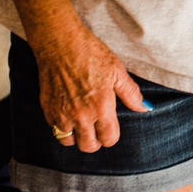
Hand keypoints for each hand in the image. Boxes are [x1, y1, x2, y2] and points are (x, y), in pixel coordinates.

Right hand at [31, 25, 148, 152]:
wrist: (60, 44)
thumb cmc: (90, 54)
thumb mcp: (117, 71)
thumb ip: (131, 94)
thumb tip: (145, 108)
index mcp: (101, 106)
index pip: (109, 139)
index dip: (112, 136)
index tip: (111, 127)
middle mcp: (80, 115)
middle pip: (89, 146)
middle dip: (96, 141)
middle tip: (97, 128)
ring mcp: (61, 114)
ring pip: (69, 142)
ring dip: (77, 136)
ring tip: (83, 122)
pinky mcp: (47, 110)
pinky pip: (55, 130)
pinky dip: (63, 126)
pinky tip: (69, 113)